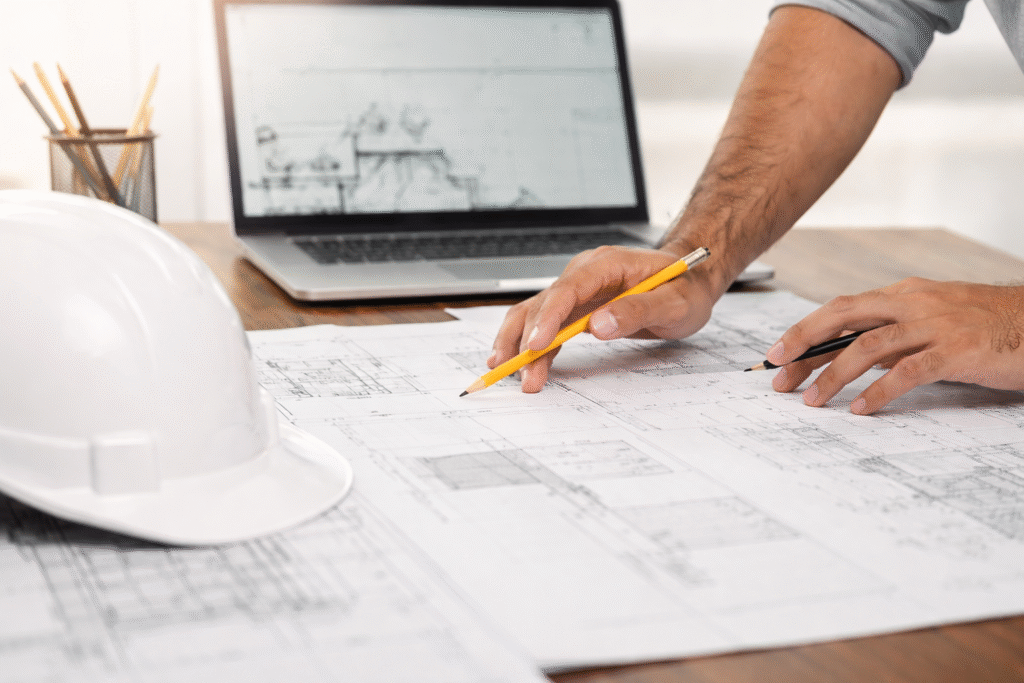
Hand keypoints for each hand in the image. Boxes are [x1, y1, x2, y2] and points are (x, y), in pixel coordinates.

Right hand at [488, 244, 724, 391]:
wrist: (689, 280)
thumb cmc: (684, 288)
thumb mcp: (673, 302)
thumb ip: (637, 311)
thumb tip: (599, 325)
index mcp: (606, 264)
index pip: (568, 289)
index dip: (549, 317)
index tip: (537, 344)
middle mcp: (584, 273)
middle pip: (543, 304)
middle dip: (526, 339)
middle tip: (519, 372)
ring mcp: (577, 290)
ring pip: (535, 315)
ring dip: (519, 344)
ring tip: (508, 373)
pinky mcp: (576, 307)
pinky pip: (546, 325)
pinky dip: (530, 345)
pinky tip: (518, 364)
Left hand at [767, 278, 1023, 413]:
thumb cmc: (989, 326)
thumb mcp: (933, 323)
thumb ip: (895, 337)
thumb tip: (854, 360)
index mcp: (904, 295)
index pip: (842, 310)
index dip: (804, 332)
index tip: (777, 355)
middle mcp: (914, 303)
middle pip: (844, 317)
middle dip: (803, 344)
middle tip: (777, 372)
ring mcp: (936, 325)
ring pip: (869, 345)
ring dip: (833, 374)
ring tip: (811, 400)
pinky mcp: (958, 350)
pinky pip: (909, 371)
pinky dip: (880, 391)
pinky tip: (861, 409)